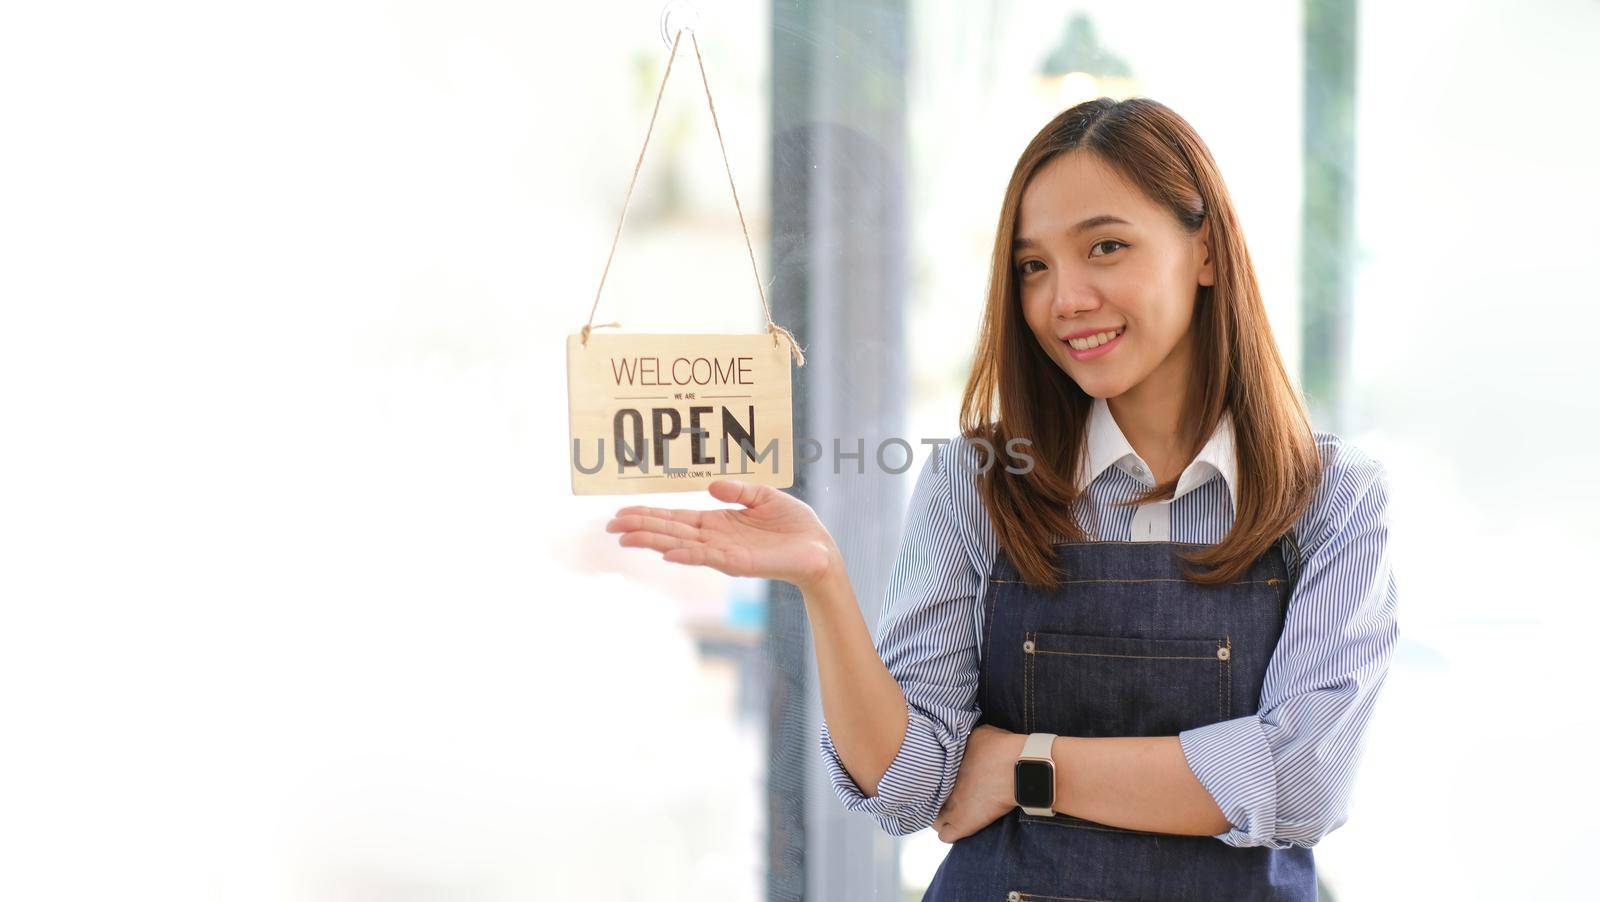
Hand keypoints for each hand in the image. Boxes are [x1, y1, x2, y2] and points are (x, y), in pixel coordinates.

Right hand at [606, 480, 842, 591]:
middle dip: (640, 528)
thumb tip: (709, 485)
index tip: (621, 512)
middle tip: (609, 526)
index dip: (649, 515)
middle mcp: (714, 539)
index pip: (675, 519)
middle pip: (669, 532)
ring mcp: (723, 553)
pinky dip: (687, 555)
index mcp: (717, 523)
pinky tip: (667, 553)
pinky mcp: (739, 563)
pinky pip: (707, 558)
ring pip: (680, 545)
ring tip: (626, 538)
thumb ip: (737, 490)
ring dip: (653, 542)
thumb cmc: (794, 525)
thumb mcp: (763, 496)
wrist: (820, 548)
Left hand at [934, 724, 1025, 843]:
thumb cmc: (1000, 748)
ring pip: (933, 819)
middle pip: (926, 798)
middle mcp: (942, 787)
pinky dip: (949, 833)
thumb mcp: (978, 734)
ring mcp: (951, 807)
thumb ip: (966, 743)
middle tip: (946, 796)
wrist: (1018, 767)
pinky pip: (945, 836)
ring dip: (940, 817)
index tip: (943, 778)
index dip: (935, 779)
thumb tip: (967, 744)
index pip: (928, 776)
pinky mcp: (963, 823)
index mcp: (944, 765)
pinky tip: (957, 827)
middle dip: (934, 797)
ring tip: (951, 813)